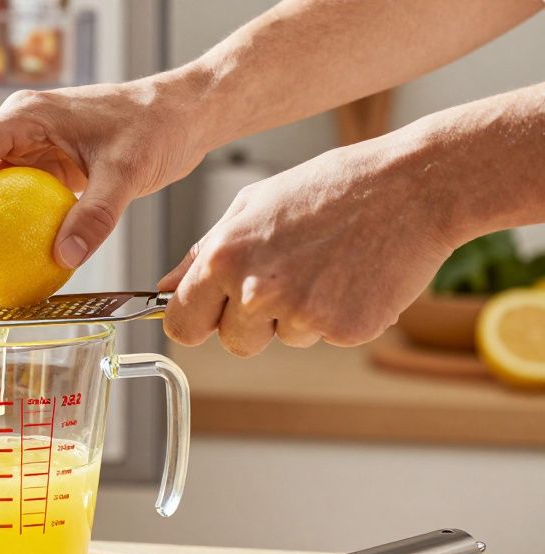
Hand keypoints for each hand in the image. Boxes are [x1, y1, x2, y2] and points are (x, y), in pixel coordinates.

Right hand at [0, 79, 207, 288]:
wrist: (183, 113)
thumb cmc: (157, 124)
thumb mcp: (127, 171)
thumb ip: (95, 215)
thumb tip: (62, 257)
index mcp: (23, 117)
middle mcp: (17, 130)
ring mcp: (29, 148)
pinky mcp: (45, 167)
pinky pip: (12, 202)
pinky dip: (4, 233)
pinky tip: (9, 264)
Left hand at [158, 136, 457, 355]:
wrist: (413, 186)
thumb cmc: (331, 188)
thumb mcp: (251, 207)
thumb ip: (201, 255)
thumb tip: (165, 289)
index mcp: (225, 258)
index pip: (181, 326)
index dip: (196, 321)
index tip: (211, 313)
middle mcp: (258, 291)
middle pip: (232, 343)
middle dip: (251, 322)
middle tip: (287, 275)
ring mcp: (303, 315)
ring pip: (281, 340)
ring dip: (297, 316)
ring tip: (325, 265)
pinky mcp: (345, 330)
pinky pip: (323, 338)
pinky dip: (336, 316)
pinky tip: (352, 276)